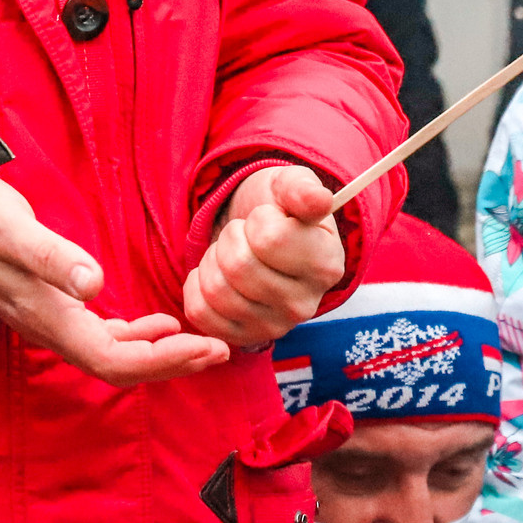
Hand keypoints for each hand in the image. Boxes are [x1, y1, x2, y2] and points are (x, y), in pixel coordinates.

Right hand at [0, 168, 229, 385]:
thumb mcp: (13, 228)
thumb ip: (52, 257)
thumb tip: (94, 286)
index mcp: (48, 317)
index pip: (113, 360)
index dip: (162, 362)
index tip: (205, 349)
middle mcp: (51, 328)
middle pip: (118, 367)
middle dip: (171, 364)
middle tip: (220, 352)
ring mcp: (50, 319)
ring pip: (111, 355)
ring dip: (158, 354)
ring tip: (201, 344)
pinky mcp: (51, 304)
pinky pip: (101, 337)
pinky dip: (135, 338)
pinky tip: (158, 325)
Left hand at [184, 164, 345, 347]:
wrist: (256, 234)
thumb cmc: (277, 208)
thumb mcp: (289, 185)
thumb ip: (302, 189)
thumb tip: (319, 199)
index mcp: (326, 264)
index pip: (270, 239)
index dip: (257, 220)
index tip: (267, 219)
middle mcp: (305, 305)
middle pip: (238, 266)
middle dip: (231, 238)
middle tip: (244, 234)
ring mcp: (273, 327)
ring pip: (216, 290)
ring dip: (213, 259)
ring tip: (231, 253)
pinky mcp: (241, 338)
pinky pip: (199, 312)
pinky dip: (196, 285)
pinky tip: (216, 274)